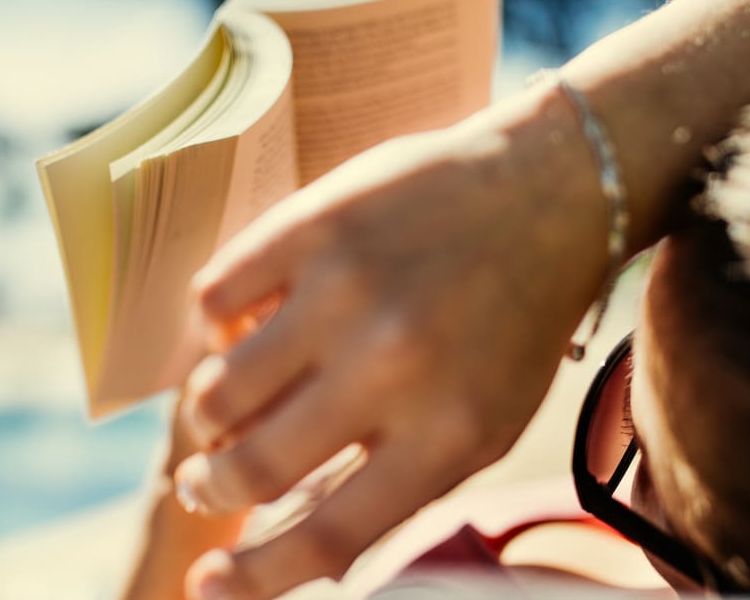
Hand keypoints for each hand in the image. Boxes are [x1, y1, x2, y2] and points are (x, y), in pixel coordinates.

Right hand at [177, 83, 609, 599]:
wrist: (544, 188)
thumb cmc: (512, 323)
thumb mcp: (488, 425)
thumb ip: (404, 490)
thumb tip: (317, 558)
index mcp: (448, 430)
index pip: (327, 536)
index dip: (252, 579)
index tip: (205, 588)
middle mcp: (393, 364)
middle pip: (253, 467)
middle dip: (210, 488)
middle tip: (205, 481)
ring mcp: (346, 289)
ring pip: (215, 390)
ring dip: (207, 417)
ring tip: (222, 410)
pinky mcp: (311, 224)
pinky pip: (212, 298)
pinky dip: (218, 325)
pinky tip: (248, 323)